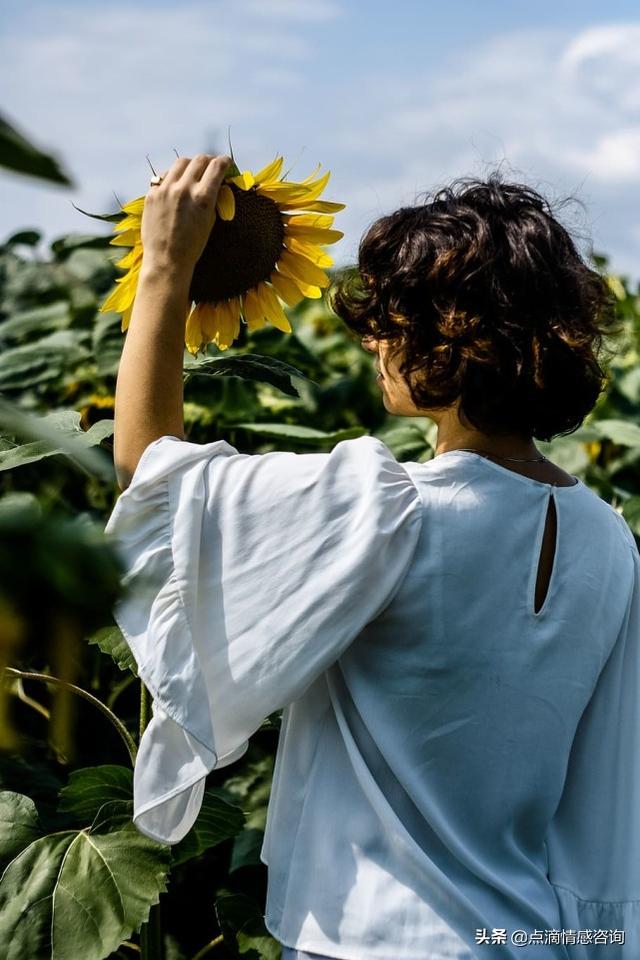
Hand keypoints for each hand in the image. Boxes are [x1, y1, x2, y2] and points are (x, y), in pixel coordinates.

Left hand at [140, 154, 231, 278]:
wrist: (166, 260)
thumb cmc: (192, 246)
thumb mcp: (210, 221)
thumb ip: (213, 198)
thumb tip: (216, 183)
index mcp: (203, 197)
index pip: (217, 166)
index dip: (224, 161)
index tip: (226, 162)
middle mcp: (184, 189)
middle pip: (199, 160)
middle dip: (208, 161)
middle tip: (211, 166)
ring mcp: (165, 189)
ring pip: (181, 163)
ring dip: (190, 165)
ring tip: (192, 173)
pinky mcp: (152, 194)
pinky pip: (164, 176)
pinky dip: (173, 177)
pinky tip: (176, 185)